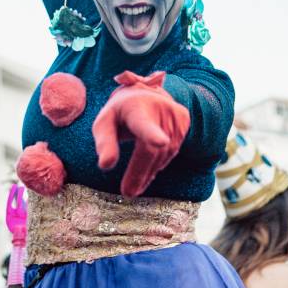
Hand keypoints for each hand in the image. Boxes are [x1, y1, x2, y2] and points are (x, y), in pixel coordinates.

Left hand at [92, 71, 189, 197]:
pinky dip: (158, 163)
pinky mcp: (184, 120)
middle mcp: (159, 108)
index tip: (160, 142)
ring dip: (148, 172)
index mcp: (135, 107)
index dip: (151, 134)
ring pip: (163, 154)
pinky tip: (148, 168)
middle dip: (139, 173)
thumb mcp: (104, 124)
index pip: (143, 123)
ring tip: (134, 184)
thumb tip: (105, 166)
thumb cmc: (119, 114)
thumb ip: (104, 143)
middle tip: (128, 192)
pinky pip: (171, 151)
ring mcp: (174, 114)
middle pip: (151, 150)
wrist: (142, 94)